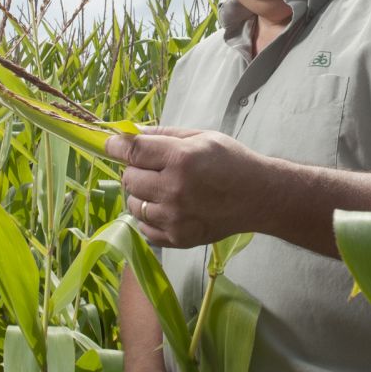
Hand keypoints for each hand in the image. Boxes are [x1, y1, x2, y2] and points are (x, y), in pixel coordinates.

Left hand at [105, 128, 266, 248]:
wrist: (259, 197)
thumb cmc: (231, 161)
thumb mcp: (201, 137)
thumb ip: (164, 135)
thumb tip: (130, 133)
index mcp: (181, 159)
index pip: (132, 151)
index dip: (116, 146)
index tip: (111, 145)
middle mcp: (174, 190)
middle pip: (128, 178)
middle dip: (136, 170)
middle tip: (153, 168)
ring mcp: (175, 218)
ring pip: (134, 205)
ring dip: (141, 195)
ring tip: (162, 190)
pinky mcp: (178, 238)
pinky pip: (144, 229)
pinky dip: (149, 218)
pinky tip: (167, 208)